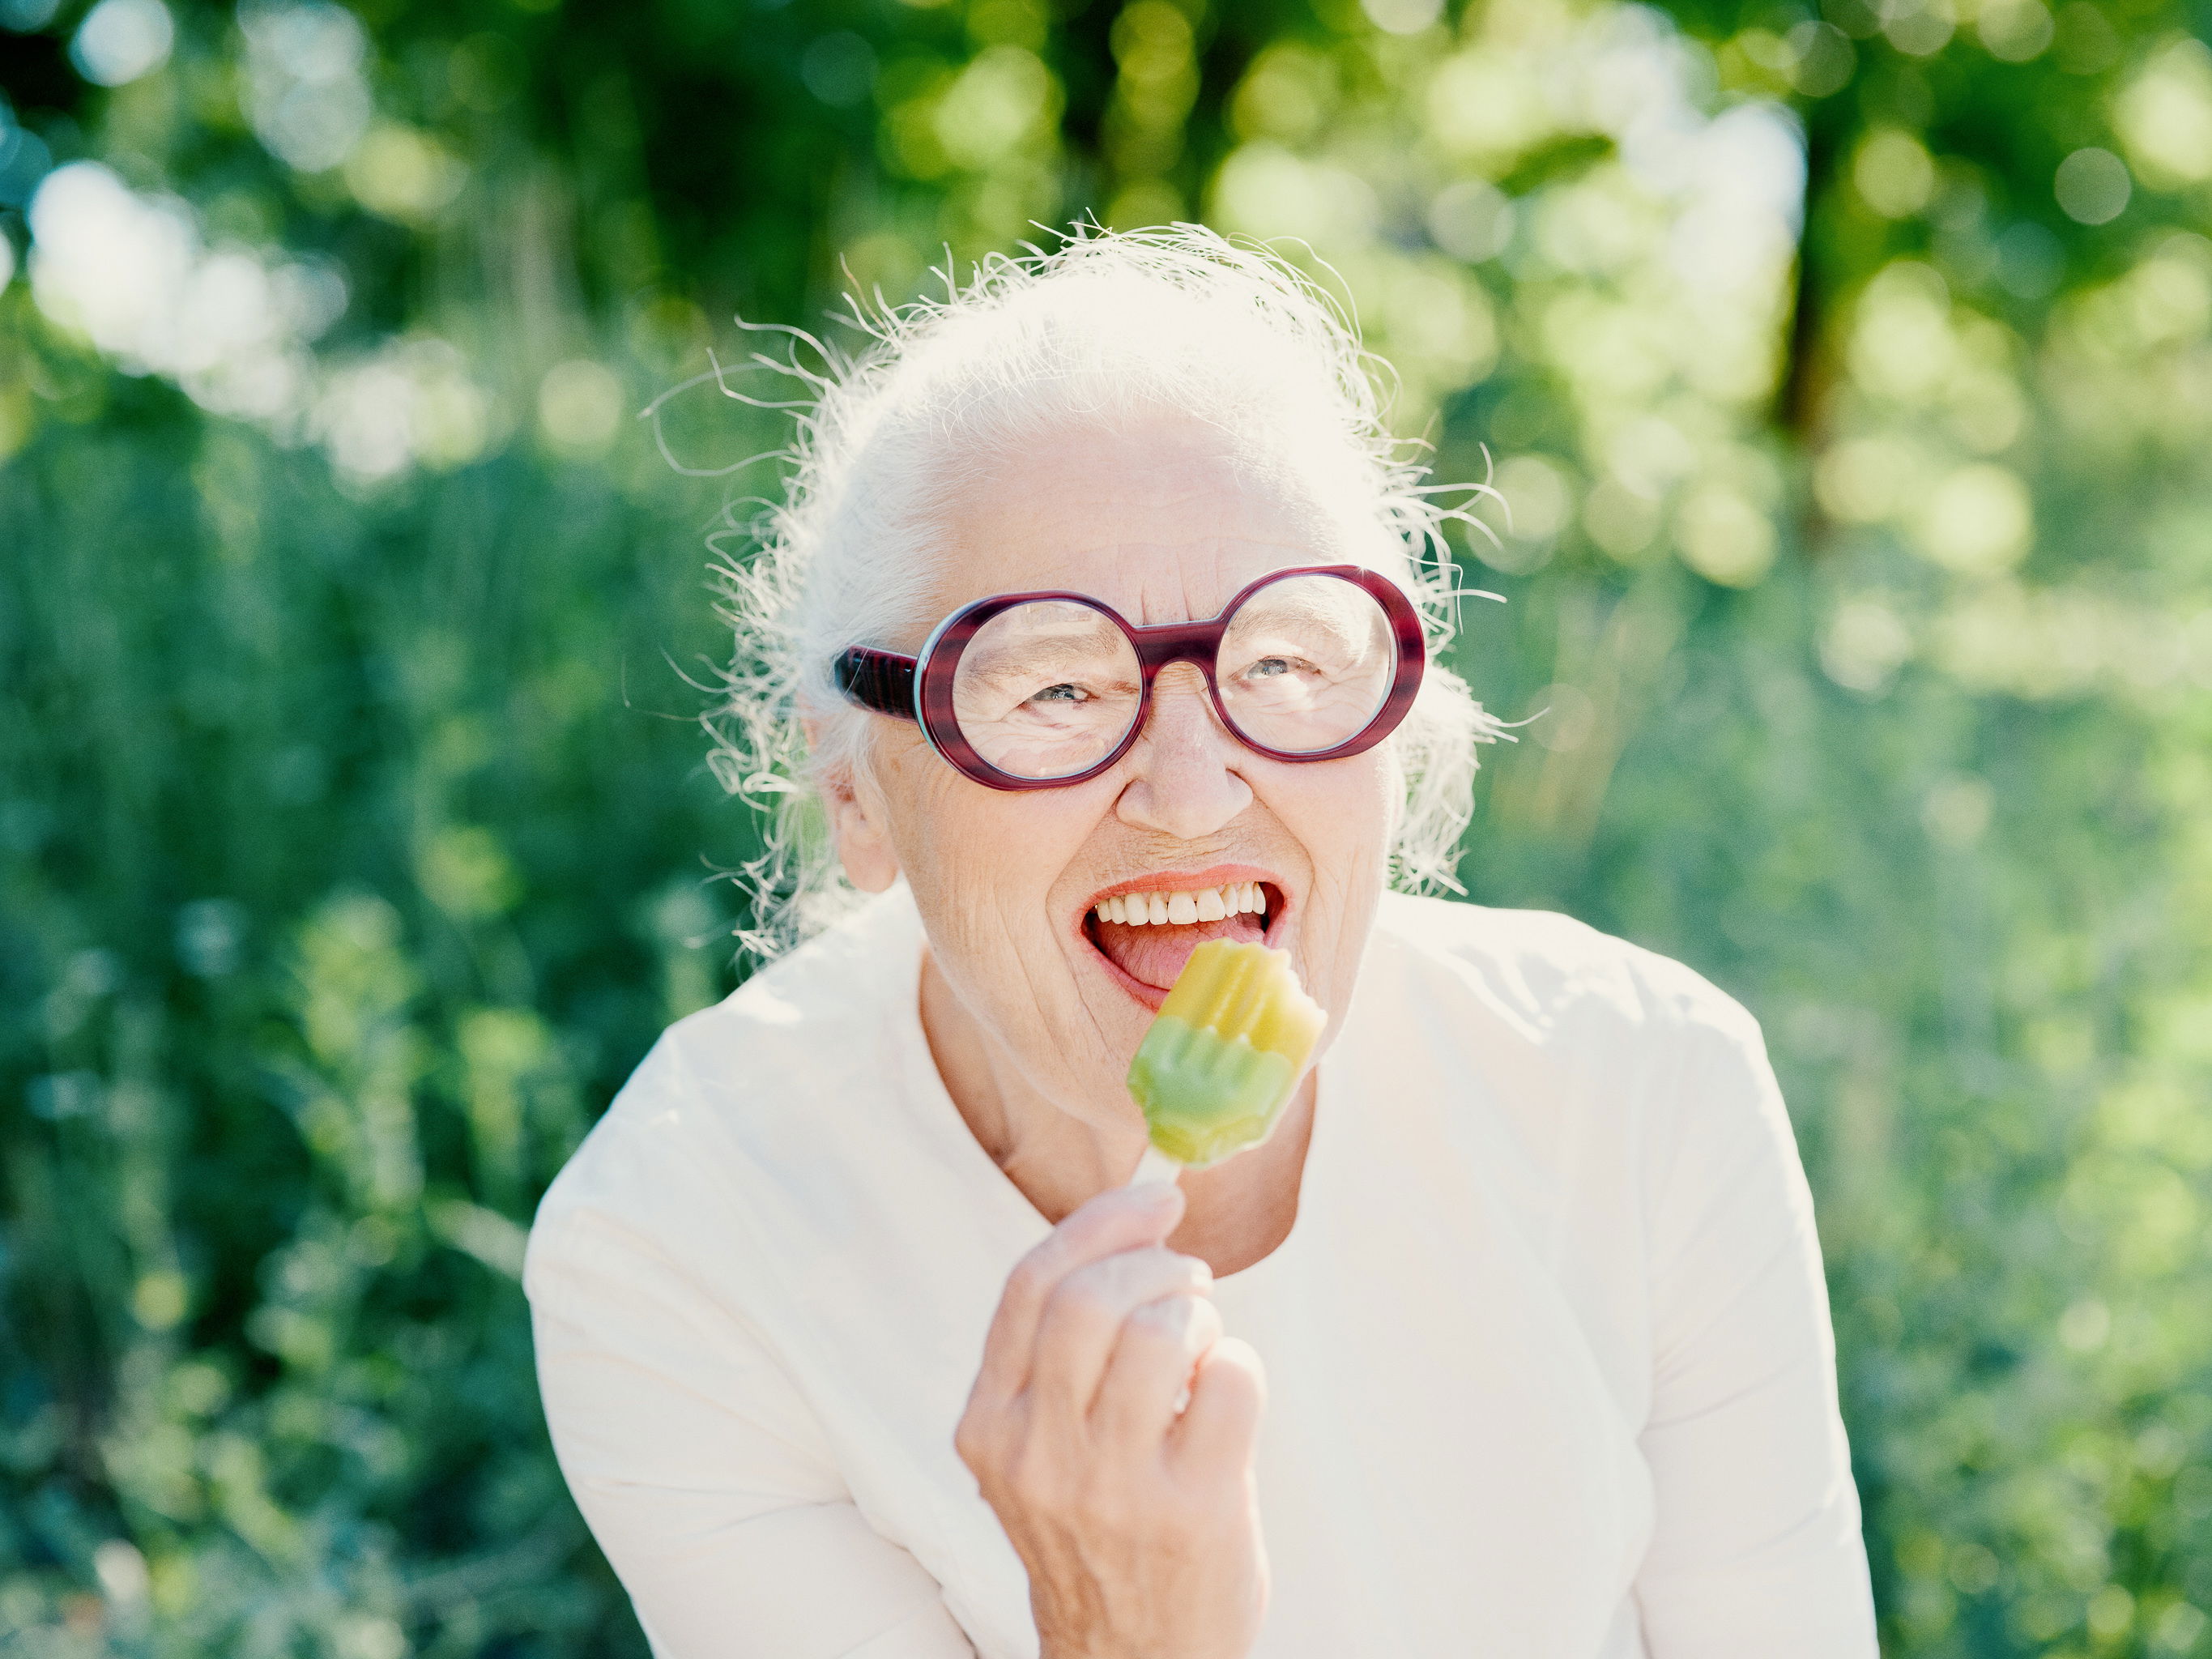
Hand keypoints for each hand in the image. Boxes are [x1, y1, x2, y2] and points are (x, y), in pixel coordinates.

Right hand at [955, 1180, 1267, 1658]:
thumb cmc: (1096, 1531)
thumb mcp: (1039, 1448)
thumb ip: (1058, 1355)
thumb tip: (1130, 1223)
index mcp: (988, 1427)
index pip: (1031, 1286)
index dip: (1099, 1221)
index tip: (1154, 1199)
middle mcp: (1039, 1455)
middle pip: (1092, 1298)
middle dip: (1156, 1265)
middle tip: (1186, 1284)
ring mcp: (1114, 1487)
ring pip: (1159, 1332)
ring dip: (1200, 1315)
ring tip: (1203, 1346)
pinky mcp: (1193, 1511)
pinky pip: (1230, 1379)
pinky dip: (1239, 1366)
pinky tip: (1225, 1400)